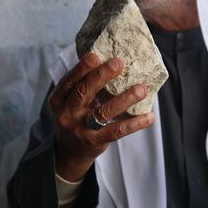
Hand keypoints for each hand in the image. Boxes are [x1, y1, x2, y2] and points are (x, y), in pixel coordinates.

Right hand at [49, 52, 154, 181]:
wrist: (69, 152)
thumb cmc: (75, 118)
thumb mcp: (69, 103)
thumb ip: (83, 86)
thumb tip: (109, 62)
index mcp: (58, 100)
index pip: (68, 81)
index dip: (81, 68)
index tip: (95, 55)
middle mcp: (66, 114)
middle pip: (84, 92)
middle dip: (102, 76)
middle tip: (119, 63)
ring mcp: (80, 129)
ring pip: (103, 111)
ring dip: (124, 99)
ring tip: (141, 89)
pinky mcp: (95, 142)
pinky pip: (117, 131)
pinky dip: (135, 123)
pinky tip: (149, 116)